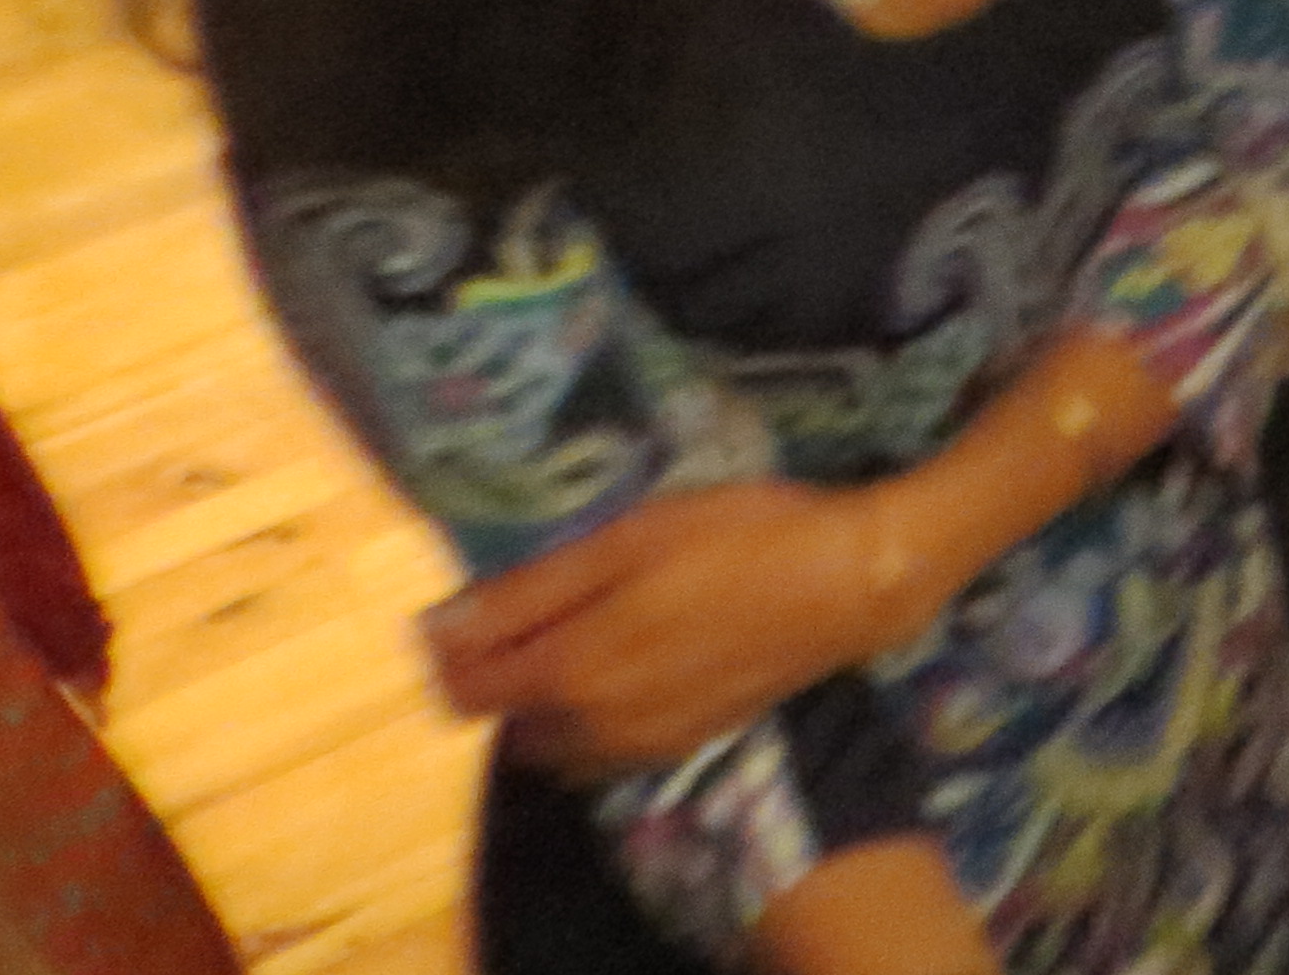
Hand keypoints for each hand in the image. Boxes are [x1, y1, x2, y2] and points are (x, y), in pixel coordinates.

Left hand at [424, 479, 919, 776]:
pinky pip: (604, 749)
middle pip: (506, 722)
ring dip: (545, 704)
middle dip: (500, 676)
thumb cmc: (737, 540)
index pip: (466, 689)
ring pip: (555, 743)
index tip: (472, 601)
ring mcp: (643, 744)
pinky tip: (632, 664)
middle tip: (533, 609)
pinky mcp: (686, 742)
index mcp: (570, 673)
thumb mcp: (626, 540)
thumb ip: (528, 592)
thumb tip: (438, 629)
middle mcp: (594, 727)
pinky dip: (592, 718)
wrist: (850, 585)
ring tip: (582, 635)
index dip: (453, 648)